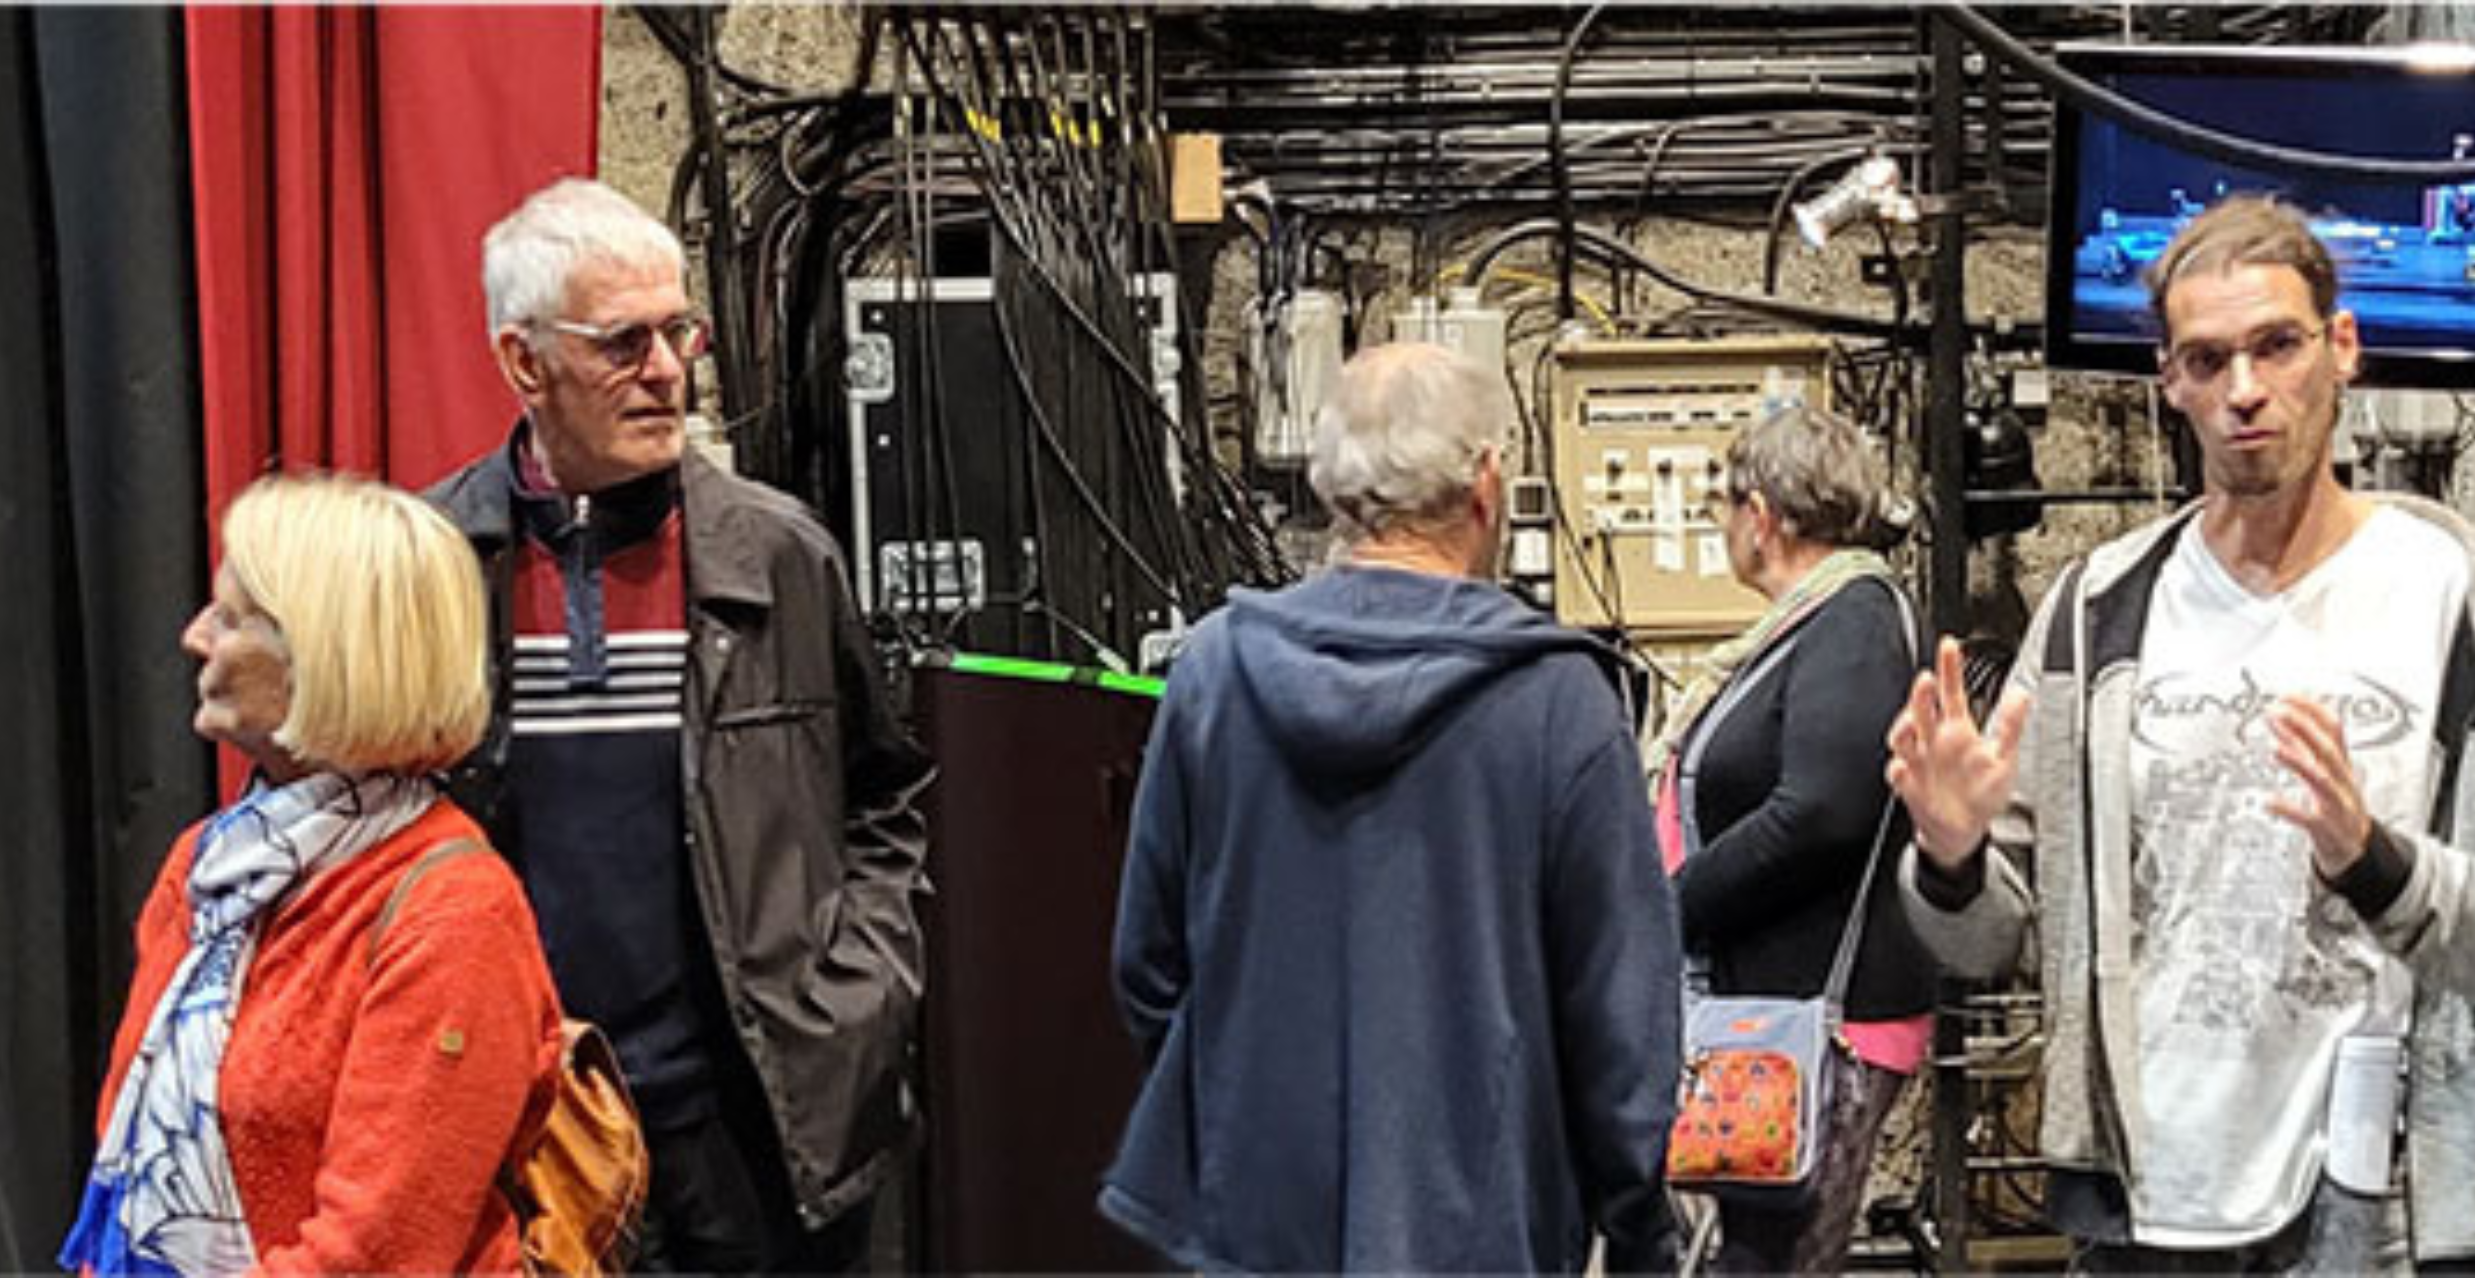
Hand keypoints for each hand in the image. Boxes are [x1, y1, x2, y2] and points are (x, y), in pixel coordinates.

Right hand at [1885, 636, 2030, 872]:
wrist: (1963, 830)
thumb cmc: (1981, 793)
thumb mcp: (2004, 757)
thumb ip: (2010, 725)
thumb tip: (2021, 694)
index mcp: (1957, 730)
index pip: (1951, 692)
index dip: (1950, 668)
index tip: (1950, 645)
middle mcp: (1934, 740)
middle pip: (1922, 709)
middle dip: (1921, 694)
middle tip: (1926, 680)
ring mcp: (1919, 761)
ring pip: (1904, 738)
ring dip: (1903, 727)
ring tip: (1911, 721)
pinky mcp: (1910, 785)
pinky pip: (1900, 775)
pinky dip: (1899, 771)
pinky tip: (1902, 766)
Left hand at [2266, 695, 2372, 878]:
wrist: (2356, 848)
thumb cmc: (2337, 806)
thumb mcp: (2321, 772)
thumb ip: (2300, 747)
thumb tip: (2279, 720)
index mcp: (2340, 764)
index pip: (2333, 730)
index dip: (2312, 711)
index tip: (2287, 696)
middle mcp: (2341, 780)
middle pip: (2327, 750)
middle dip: (2304, 729)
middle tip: (2277, 713)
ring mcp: (2337, 804)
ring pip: (2322, 781)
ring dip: (2299, 763)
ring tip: (2275, 750)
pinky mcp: (2327, 828)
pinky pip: (2309, 819)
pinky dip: (2289, 810)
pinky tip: (2268, 802)